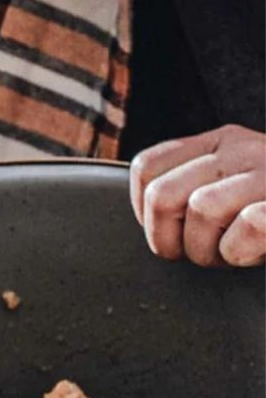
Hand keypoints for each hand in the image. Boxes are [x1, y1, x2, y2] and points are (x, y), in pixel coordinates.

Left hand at [129, 125, 265, 266]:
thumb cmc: (265, 214)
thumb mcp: (232, 190)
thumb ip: (189, 190)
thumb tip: (145, 218)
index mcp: (219, 143)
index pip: (146, 167)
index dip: (146, 212)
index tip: (172, 232)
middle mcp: (242, 148)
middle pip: (162, 195)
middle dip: (170, 240)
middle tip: (202, 251)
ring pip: (202, 209)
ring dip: (209, 251)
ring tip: (232, 254)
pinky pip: (248, 225)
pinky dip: (242, 251)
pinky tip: (256, 251)